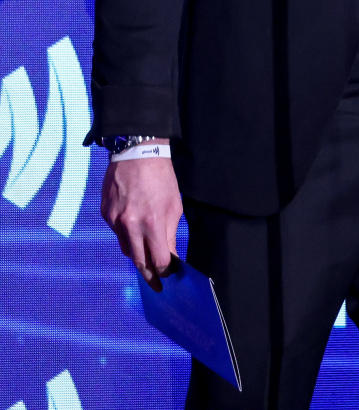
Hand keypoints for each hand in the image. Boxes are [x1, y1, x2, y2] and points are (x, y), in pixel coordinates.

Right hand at [101, 144, 181, 290]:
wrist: (137, 153)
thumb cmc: (161, 178)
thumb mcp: (174, 205)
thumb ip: (170, 233)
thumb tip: (169, 256)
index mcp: (152, 223)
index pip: (158, 261)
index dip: (164, 271)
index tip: (168, 276)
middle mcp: (130, 225)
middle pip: (138, 262)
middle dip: (149, 275)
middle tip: (156, 284)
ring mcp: (115, 221)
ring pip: (126, 249)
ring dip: (137, 254)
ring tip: (146, 256)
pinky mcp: (105, 214)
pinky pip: (116, 233)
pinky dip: (126, 235)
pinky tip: (134, 227)